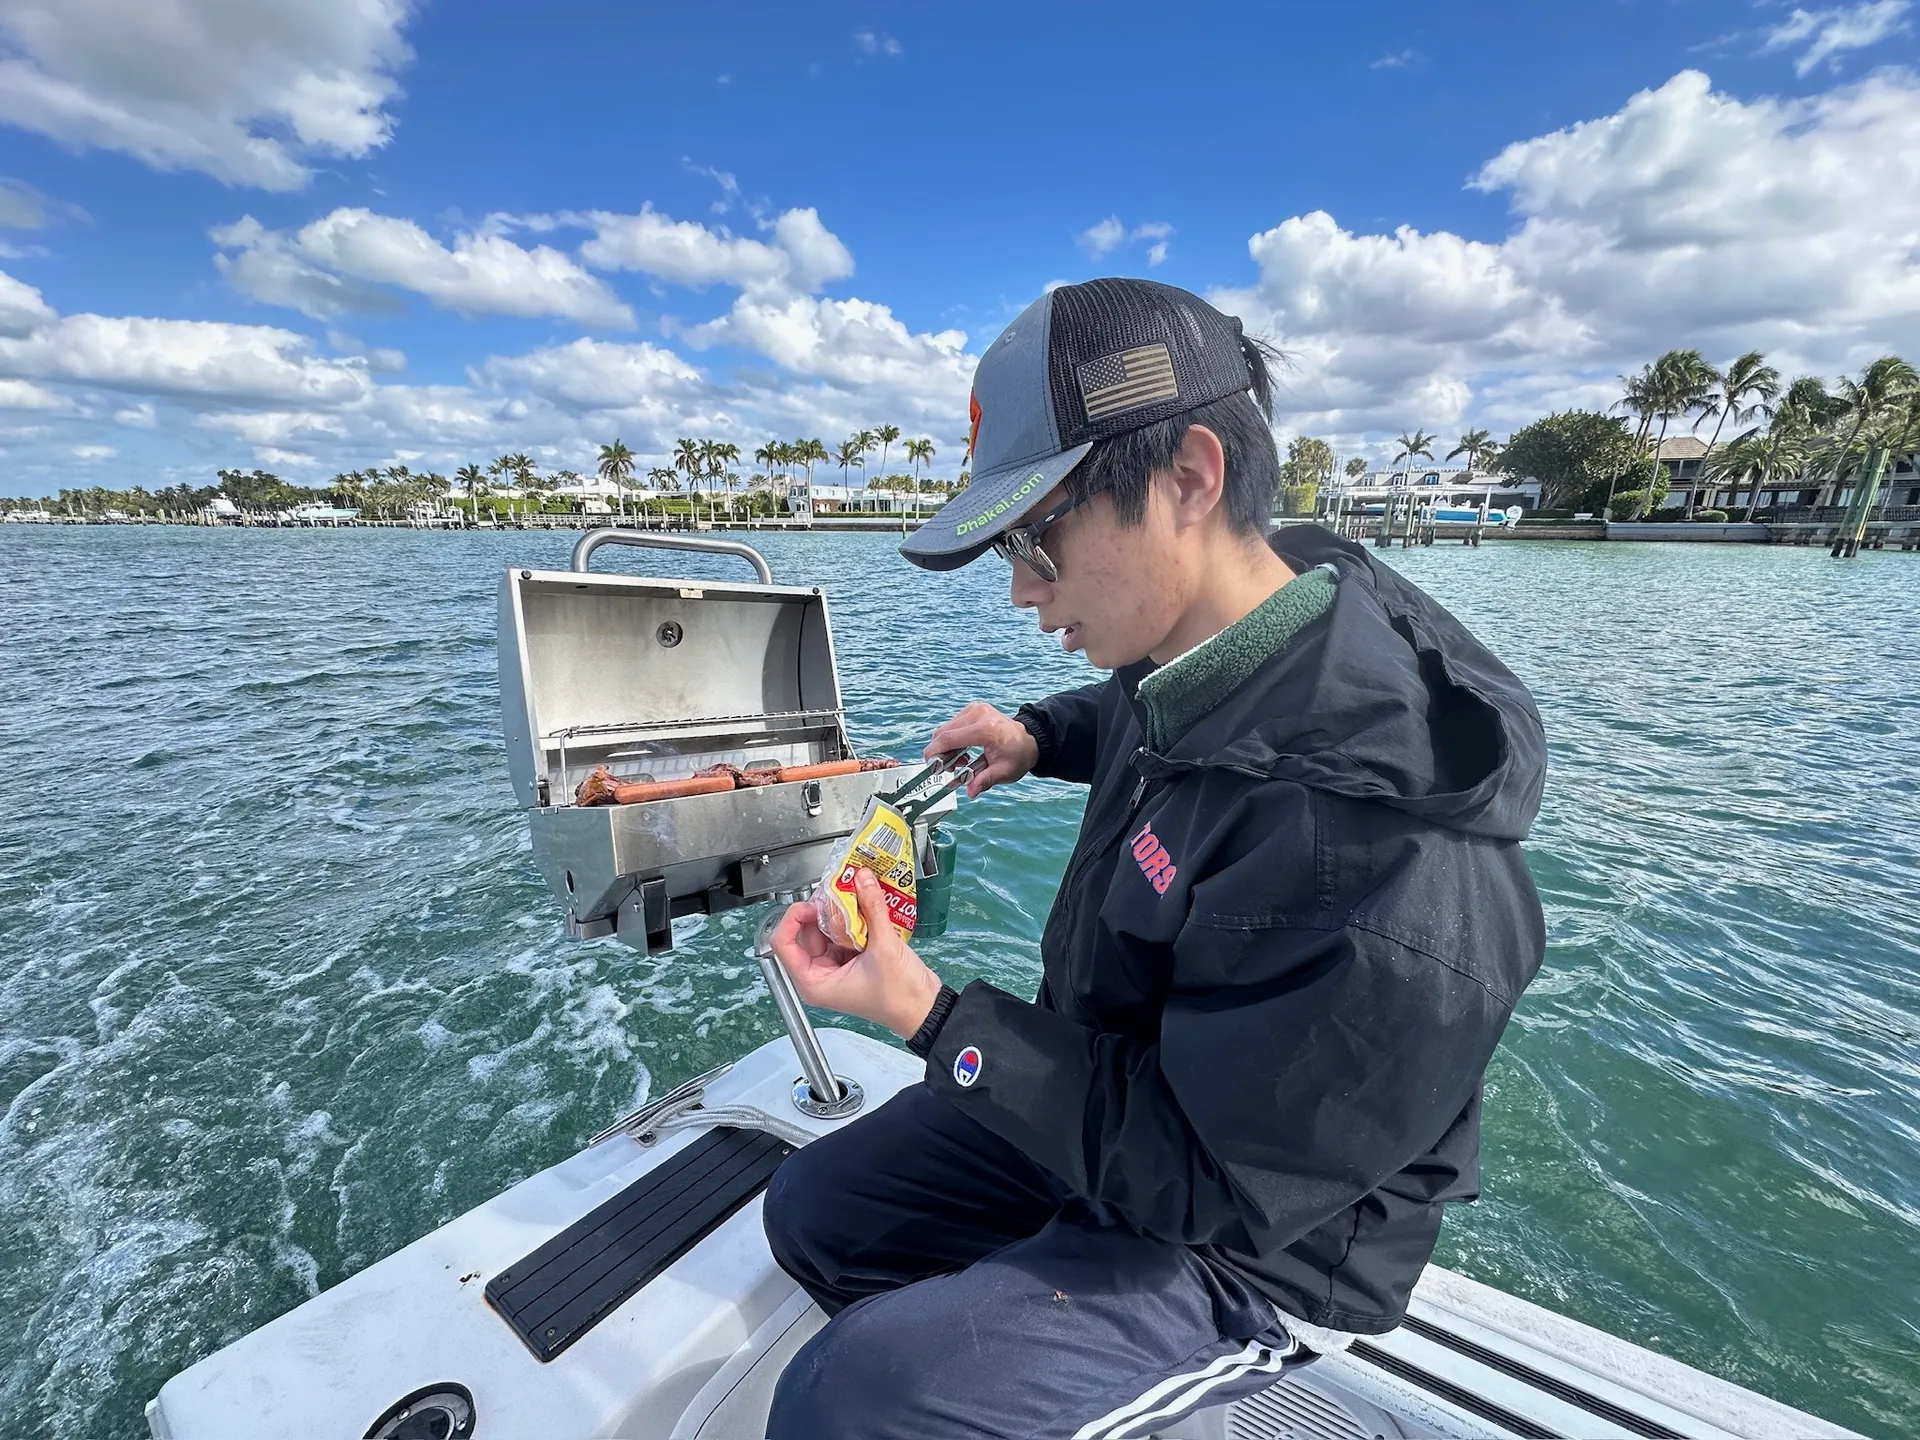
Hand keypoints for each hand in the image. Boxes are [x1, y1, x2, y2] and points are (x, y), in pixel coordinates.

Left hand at [769, 868, 944, 1038]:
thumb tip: (862, 879)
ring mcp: (836, 967)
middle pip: (805, 933)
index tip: (814, 904)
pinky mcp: (851, 959)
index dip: (794, 919)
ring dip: (839, 912)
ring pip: (826, 930)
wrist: (925, 1008)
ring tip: (854, 895)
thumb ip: (872, 908)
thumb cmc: (900, 996)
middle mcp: (820, 975)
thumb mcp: (885, 947)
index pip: (784, 944)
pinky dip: (852, 919)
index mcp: (815, 982)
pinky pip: (843, 933)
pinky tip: (865, 906)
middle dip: (822, 911)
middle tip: (839, 893)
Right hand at [925, 702, 1038, 798]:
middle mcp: (978, 714)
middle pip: (943, 733)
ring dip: (946, 747)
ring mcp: (975, 709)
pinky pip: (952, 725)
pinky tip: (963, 751)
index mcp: (986, 729)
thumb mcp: (1003, 772)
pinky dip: (952, 740)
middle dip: (940, 753)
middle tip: (949, 769)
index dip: (935, 754)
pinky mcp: (972, 709)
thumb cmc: (1017, 756)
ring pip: (945, 729)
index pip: (949, 738)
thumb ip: (984, 781)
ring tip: (961, 761)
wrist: (1029, 740)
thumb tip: (970, 792)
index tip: (932, 768)